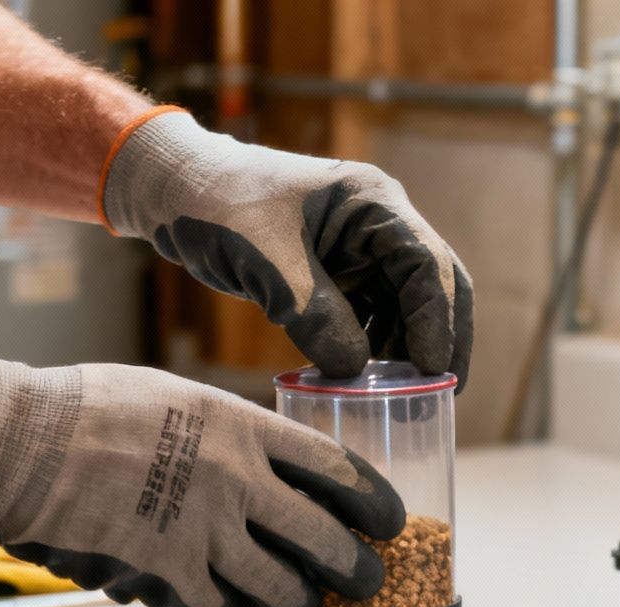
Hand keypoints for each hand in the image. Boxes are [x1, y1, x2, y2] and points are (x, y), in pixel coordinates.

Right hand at [0, 346, 404, 606]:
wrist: (30, 442)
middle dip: (355, 566)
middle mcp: (238, 480)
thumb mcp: (176, 394)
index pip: (333, 465)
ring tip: (307, 602)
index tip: (389, 516)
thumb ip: (224, 426)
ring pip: (280, 583)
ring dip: (299, 598)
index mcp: (243, 426)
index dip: (371, 497)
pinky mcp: (170, 568)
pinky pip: (221, 602)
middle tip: (367, 579)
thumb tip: (251, 450)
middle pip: (322, 535)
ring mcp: (206, 529)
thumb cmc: (90, 406)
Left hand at [102, 109, 472, 385]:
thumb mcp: (266, 259)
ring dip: (406, 351)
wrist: (177, 194)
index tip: (432, 371)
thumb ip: (313, 314)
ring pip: (406, 308)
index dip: (437, 320)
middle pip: (434, 288)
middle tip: (441, 394)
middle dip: (440, 341)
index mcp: (373, 202)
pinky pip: (373, 318)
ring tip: (399, 399)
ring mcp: (361, 252)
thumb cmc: (219, 206)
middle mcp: (378, 225)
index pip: (427, 265)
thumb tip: (356, 372)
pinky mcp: (339, 276)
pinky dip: (373, 351)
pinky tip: (364, 383)